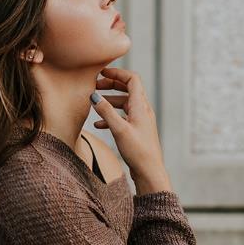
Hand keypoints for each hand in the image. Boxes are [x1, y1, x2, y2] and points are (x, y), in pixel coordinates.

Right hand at [89, 67, 171, 194]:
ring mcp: (140, 120)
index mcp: (141, 106)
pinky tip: (98, 124)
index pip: (132, 79)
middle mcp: (143, 110)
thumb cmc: (137, 151)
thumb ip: (106, 111)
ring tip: (94, 103)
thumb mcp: (119, 129)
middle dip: (111, 85)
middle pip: (128, 89)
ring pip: (124, 103)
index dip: (117, 73)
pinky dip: (111, 116)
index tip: (101, 72)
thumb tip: (94, 95)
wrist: (149, 172)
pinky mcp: (136, 130)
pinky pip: (123, 117)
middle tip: (94, 86)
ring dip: (109, 100)